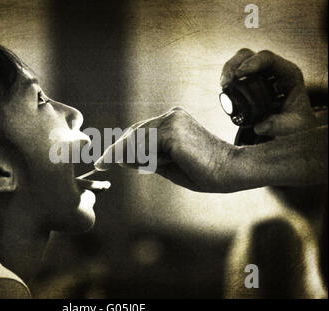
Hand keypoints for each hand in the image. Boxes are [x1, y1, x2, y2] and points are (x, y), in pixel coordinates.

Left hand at [95, 107, 235, 191]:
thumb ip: (146, 160)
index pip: (140, 132)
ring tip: (118, 167)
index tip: (104, 159)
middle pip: (134, 133)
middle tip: (99, 163)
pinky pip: (144, 146)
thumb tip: (120, 158)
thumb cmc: (205, 172)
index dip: (121, 145)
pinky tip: (126, 164)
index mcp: (173, 121)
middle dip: (115, 149)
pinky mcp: (173, 131)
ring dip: (125, 157)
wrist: (233, 171)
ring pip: (136, 140)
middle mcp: (171, 116)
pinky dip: (134, 157)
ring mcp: (172, 121)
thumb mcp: (169, 165)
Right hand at [221, 49, 317, 135]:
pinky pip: (234, 72)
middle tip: (227, 81)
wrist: (288, 124)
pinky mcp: (248, 80)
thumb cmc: (294, 121)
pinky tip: (224, 87)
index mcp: (287, 73)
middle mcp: (272, 69)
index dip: (253, 63)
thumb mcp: (294, 125)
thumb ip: (280, 125)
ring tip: (223, 85)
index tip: (240, 74)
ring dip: (228, 70)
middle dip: (235, 65)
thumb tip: (261, 125)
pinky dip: (227, 77)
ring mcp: (259, 73)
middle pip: (250, 55)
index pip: (268, 59)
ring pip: (239, 60)